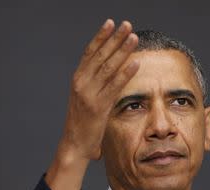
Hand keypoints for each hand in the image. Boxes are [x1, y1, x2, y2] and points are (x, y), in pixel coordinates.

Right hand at [61, 19, 138, 160]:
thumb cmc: (82, 123)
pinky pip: (114, 86)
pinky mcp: (98, 107)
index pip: (90, 53)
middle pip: (100, 55)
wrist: (73, 145)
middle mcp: (81, 83)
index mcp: (77, 79)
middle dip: (114, 38)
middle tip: (127, 24)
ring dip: (122, 51)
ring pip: (108, 67)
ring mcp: (89, 95)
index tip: (111, 23)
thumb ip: (96, 85)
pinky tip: (136, 63)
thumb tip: (111, 72)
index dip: (101, 36)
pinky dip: (126, 74)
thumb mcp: (86, 99)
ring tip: (133, 38)